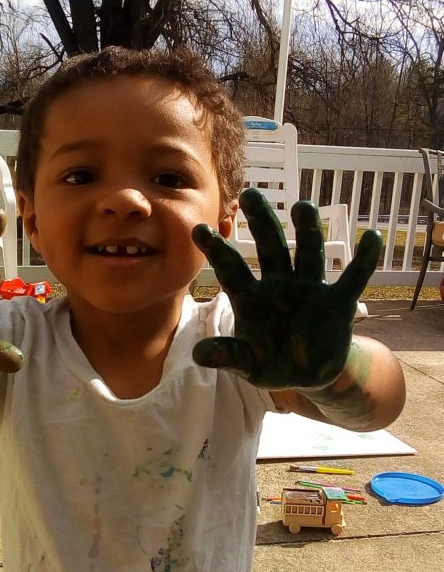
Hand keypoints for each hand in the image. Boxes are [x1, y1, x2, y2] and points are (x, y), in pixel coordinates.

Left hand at [192, 188, 380, 390]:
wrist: (307, 376)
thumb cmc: (271, 363)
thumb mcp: (248, 364)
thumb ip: (228, 356)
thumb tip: (199, 355)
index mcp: (252, 298)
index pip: (232, 270)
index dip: (217, 251)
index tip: (198, 229)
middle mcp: (280, 285)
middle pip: (270, 248)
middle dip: (262, 222)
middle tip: (250, 195)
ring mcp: (310, 290)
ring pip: (308, 253)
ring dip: (307, 230)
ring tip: (303, 206)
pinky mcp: (338, 302)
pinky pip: (353, 278)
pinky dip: (364, 260)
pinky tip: (372, 237)